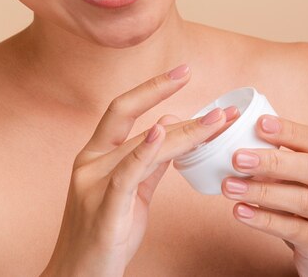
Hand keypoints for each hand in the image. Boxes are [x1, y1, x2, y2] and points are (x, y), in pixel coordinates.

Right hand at [43, 64, 235, 276]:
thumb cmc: (103, 236)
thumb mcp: (130, 193)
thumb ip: (149, 160)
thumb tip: (168, 125)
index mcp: (94, 155)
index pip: (122, 109)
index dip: (152, 88)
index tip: (182, 72)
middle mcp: (90, 162)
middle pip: (137, 124)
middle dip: (174, 103)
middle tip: (212, 94)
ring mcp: (93, 185)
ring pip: (143, 148)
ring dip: (184, 133)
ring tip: (217, 123)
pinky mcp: (105, 212)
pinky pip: (126, 175)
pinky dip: (146, 151)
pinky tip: (162, 131)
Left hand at [222, 115, 307, 276]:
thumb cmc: (301, 199)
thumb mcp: (293, 176)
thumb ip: (273, 159)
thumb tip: (232, 143)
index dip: (288, 131)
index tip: (259, 123)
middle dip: (273, 161)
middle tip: (237, 158)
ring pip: (301, 200)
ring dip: (261, 191)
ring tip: (229, 186)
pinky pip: (293, 229)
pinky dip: (264, 219)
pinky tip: (240, 211)